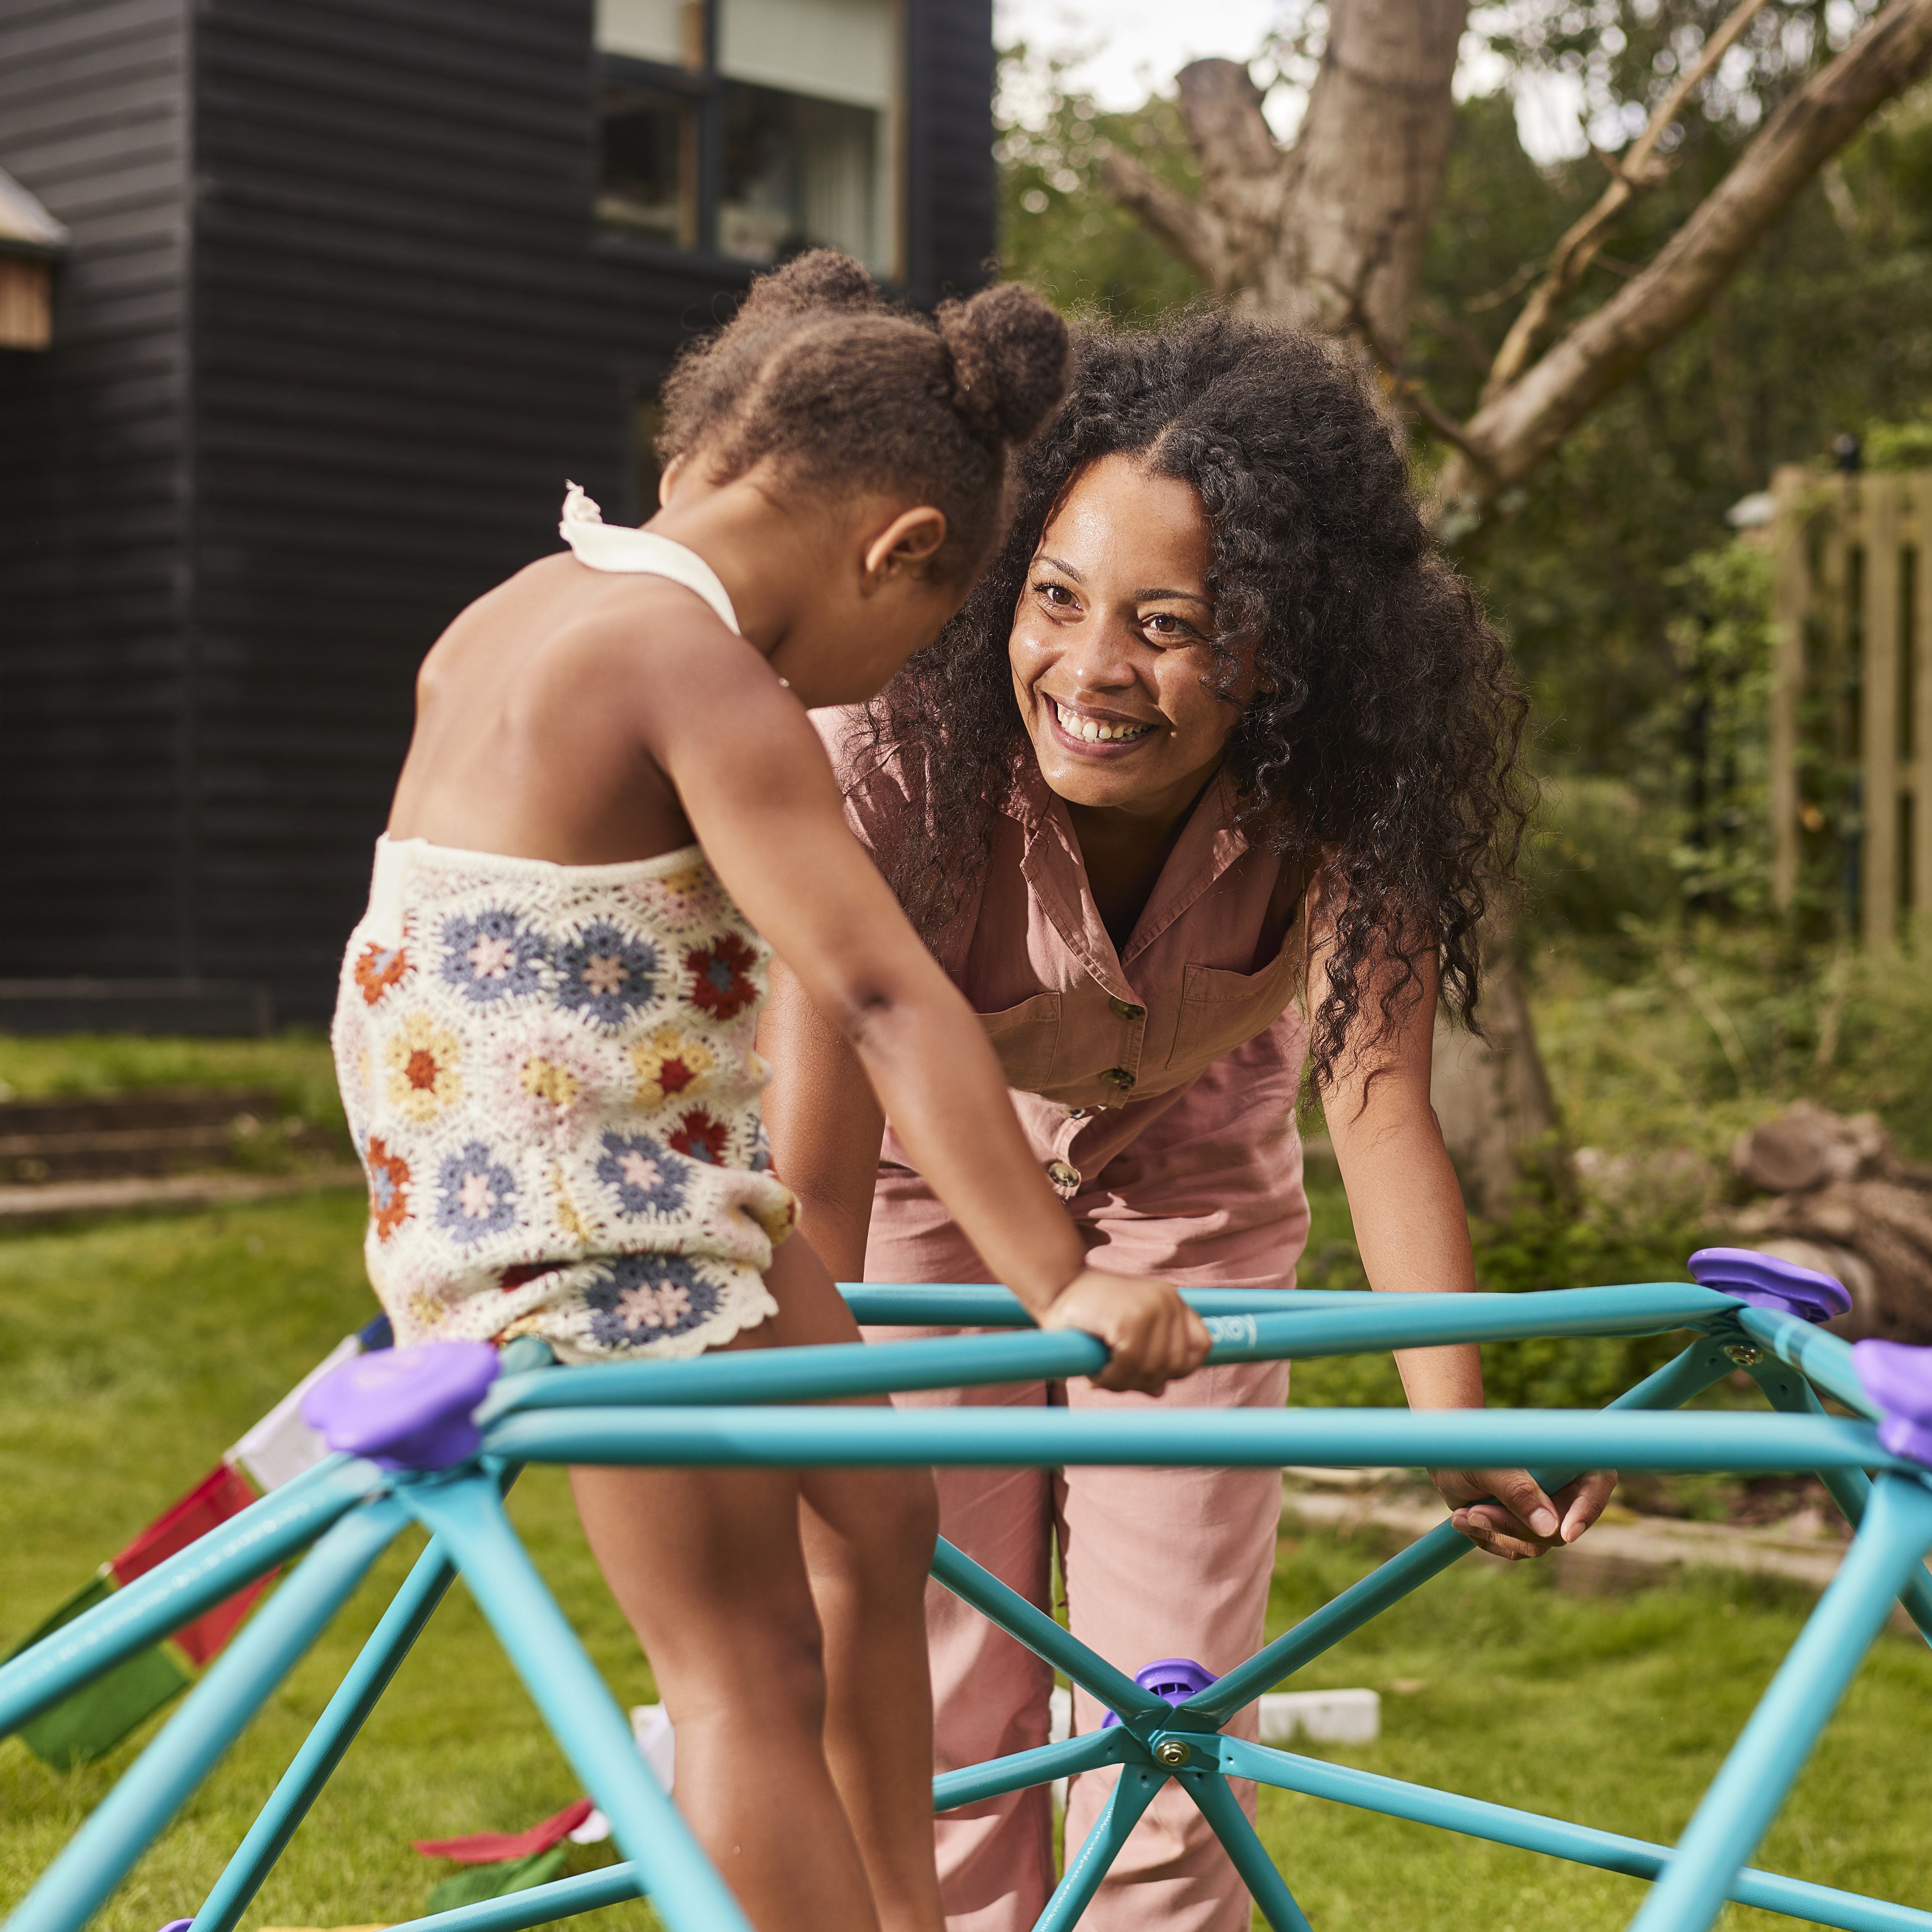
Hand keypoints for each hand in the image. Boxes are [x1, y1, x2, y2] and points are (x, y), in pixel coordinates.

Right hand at [1040, 1270, 1211, 1393]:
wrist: (1054, 1283)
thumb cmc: (1087, 1310)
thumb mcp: (1123, 1331)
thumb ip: (1144, 1357)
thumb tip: (1160, 1391)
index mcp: (1171, 1301)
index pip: (1200, 1347)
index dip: (1177, 1369)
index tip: (1145, 1374)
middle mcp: (1168, 1301)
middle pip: (1175, 1365)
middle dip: (1143, 1381)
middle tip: (1113, 1380)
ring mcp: (1152, 1308)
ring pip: (1152, 1369)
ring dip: (1124, 1383)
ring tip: (1101, 1377)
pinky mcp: (1131, 1318)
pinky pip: (1130, 1365)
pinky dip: (1112, 1378)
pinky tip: (1096, 1374)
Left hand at [1431, 1467, 1618, 1560]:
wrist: (1447, 1458)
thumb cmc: (1470, 1448)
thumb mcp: (1489, 1465)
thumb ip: (1519, 1491)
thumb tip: (1551, 1528)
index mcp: (1566, 1458)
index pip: (1597, 1484)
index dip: (1588, 1510)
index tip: (1566, 1533)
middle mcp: (1563, 1488)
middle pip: (1563, 1527)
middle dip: (1516, 1525)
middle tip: (1476, 1512)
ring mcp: (1546, 1512)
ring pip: (1537, 1543)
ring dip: (1497, 1532)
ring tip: (1464, 1513)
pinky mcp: (1525, 1529)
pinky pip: (1516, 1549)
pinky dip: (1489, 1539)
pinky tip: (1465, 1518)